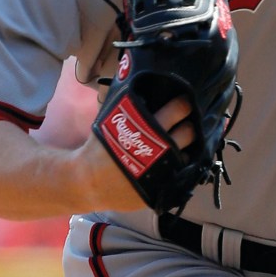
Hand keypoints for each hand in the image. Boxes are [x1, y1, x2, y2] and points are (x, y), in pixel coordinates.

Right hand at [77, 96, 195, 210]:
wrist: (87, 183)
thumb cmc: (99, 149)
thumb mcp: (110, 121)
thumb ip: (129, 107)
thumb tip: (146, 85)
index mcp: (145, 129)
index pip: (177, 110)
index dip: (182, 105)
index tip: (184, 102)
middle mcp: (158, 150)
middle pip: (188, 132)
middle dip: (189, 126)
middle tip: (185, 123)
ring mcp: (161, 173)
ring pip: (187, 155)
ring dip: (185, 148)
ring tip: (179, 144)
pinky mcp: (160, 190)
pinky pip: (180, 175)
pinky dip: (178, 167)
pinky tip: (172, 161)